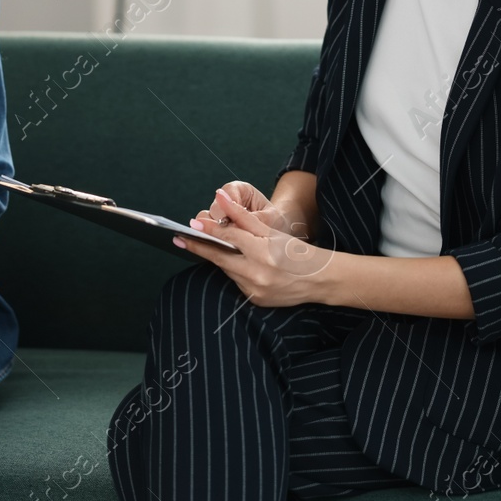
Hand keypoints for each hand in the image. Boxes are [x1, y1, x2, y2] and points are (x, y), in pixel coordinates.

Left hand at [174, 188, 334, 307]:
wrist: (320, 280)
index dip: (210, 230)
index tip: (192, 225)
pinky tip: (237, 263)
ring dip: (219, 258)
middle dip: (199, 247)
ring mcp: (255, 290)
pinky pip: (236, 283)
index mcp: (264, 252)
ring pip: (228, 270)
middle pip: (220, 257)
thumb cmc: (297, 251)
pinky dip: (234, 271)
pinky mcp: (255, 301)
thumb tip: (220, 199)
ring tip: (208, 246)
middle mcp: (258, 273)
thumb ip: (243, 217)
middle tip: (180, 238)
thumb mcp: (271, 231)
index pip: (230, 237)